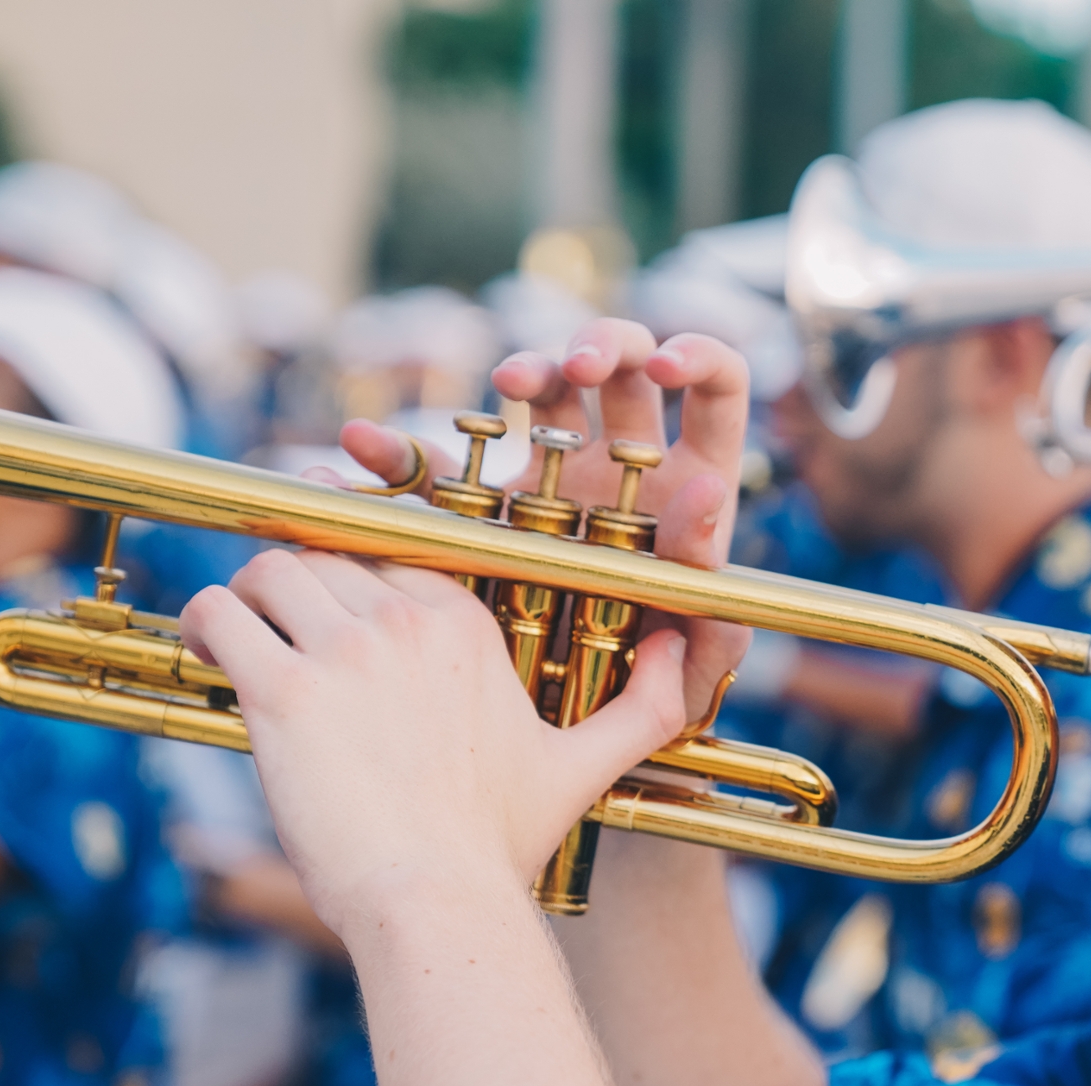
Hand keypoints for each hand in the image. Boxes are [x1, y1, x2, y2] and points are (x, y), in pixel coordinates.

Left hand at [178, 551, 691, 935]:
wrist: (439, 904)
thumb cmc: (501, 846)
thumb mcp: (586, 769)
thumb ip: (645, 706)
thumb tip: (686, 653)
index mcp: (468, 625)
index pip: (396, 544)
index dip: (357, 555)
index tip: (335, 582)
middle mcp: (410, 621)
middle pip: (329, 548)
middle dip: (298, 576)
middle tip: (277, 614)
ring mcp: (348, 652)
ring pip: (271, 567)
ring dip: (249, 595)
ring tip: (244, 634)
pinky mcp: (287, 691)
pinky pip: (221, 611)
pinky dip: (208, 622)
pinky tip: (216, 653)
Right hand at [316, 320, 751, 724]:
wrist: (576, 733)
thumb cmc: (659, 693)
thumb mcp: (695, 660)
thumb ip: (709, 590)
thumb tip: (708, 495)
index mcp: (694, 482)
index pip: (718, 387)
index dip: (699, 357)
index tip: (666, 367)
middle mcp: (629, 465)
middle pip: (626, 366)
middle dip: (603, 346)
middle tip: (580, 367)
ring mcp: (560, 477)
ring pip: (548, 390)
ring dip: (531, 368)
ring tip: (510, 382)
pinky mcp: (493, 508)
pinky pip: (449, 464)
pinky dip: (409, 447)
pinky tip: (372, 441)